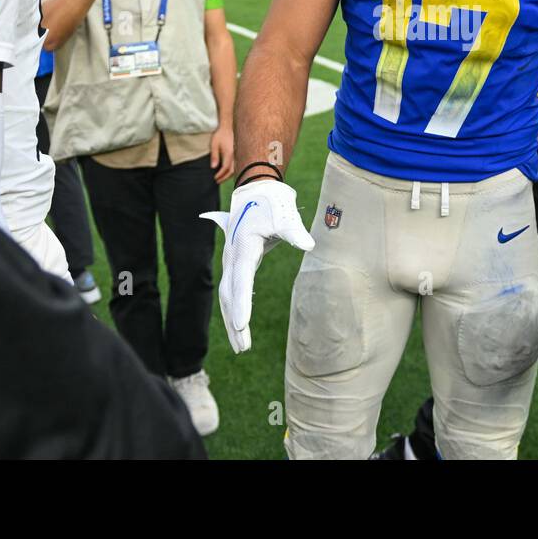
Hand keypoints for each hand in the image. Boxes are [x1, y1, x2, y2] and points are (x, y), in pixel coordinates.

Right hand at [201, 179, 314, 353]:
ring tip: (241, 346)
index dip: (241, 304)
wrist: (256, 191)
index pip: (240, 280)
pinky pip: (232, 291)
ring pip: (227, 295)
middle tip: (243, 347)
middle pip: (229, 294)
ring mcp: (231, 261)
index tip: (242, 325)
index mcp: (243, 246)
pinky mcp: (236, 263)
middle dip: (235, 322)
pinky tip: (240, 327)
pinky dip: (235, 310)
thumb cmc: (272, 203)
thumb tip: (310, 245)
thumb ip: (295, 231)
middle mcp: (232, 256)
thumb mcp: (284, 215)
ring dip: (232, 321)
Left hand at [209, 127, 234, 183]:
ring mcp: (239, 154)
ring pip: (236, 168)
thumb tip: (213, 167)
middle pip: (232, 171)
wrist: (229, 127)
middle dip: (224, 177)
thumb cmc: (220, 135)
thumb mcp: (214, 144)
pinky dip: (233, 170)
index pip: (225, 168)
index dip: (220, 175)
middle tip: (217, 181)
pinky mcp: (239, 153)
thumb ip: (214, 156)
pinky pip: (238, 164)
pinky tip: (228, 171)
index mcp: (229, 153)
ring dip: (229, 175)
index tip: (215, 178)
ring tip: (222, 178)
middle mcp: (235, 155)